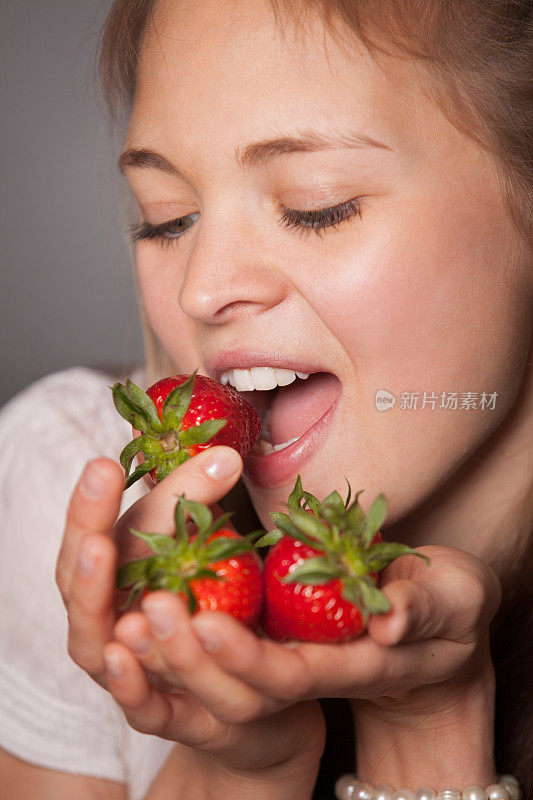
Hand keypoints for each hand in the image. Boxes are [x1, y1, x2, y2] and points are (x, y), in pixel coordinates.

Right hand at [55, 449, 324, 792]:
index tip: (104, 465)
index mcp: (109, 574)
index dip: (89, 505)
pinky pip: (135, 703)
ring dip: (95, 599)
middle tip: (94, 508)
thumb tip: (227, 454)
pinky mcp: (159, 711)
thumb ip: (196, 499)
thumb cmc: (203, 592)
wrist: (239, 672)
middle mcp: (104, 620)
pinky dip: (125, 681)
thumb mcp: (194, 539)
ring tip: (101, 554)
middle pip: (81, 585)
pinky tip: (124, 652)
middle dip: (86, 539)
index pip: (88, 535)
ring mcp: (122, 668)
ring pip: (94, 642)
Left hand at [123, 545, 499, 784]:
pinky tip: (142, 607)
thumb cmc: (452, 609)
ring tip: (131, 609)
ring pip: (219, 674)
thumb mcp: (450, 605)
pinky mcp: (278, 638)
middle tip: (149, 607)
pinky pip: (219, 649)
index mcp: (351, 665)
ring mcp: (290, 659)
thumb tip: (391, 620)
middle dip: (191, 653)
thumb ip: (423, 607)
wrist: (440, 628)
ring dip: (171, 648)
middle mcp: (311, 672)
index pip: (290, 676)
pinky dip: (178, 637)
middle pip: (239, 684)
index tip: (207, 624)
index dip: (247, 658)